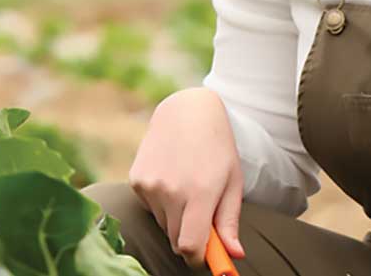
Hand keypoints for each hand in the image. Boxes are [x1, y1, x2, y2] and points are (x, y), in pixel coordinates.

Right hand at [128, 87, 246, 266]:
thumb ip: (229, 222)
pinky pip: (150, 208)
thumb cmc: (217, 147)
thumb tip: (234, 255)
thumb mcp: (232, 181)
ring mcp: (150, 185)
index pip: (189, 247)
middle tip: (203, 214)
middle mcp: (171, 191)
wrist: (187, 111)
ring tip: (188, 187)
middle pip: (176, 240)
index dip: (198, 258)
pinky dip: (161, 202)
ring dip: (176, 218)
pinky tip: (172, 177)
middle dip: (190, 237)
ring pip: (163, 224)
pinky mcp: (136, 180)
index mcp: (200, 193)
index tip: (206, 255)